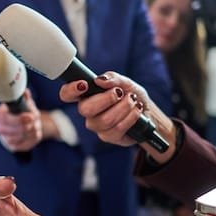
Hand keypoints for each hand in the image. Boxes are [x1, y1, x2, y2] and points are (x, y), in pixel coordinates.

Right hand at [0, 89, 41, 151]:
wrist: (21, 123)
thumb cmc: (21, 111)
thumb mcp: (23, 102)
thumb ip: (24, 97)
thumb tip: (25, 92)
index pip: (7, 119)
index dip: (19, 119)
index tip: (31, 116)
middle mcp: (0, 128)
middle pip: (14, 130)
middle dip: (28, 126)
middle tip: (35, 120)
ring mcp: (6, 138)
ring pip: (21, 138)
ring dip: (32, 131)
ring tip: (36, 125)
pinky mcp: (13, 146)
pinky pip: (25, 145)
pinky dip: (32, 138)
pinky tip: (34, 132)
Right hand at [58, 72, 174, 160]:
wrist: (148, 112)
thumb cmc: (132, 95)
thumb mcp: (125, 82)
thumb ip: (113, 78)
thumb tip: (100, 80)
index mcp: (87, 95)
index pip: (67, 94)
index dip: (70, 90)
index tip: (84, 85)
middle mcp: (88, 112)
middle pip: (85, 109)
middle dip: (106, 99)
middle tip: (119, 93)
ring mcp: (97, 126)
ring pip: (104, 120)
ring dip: (123, 108)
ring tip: (133, 101)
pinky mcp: (109, 137)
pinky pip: (116, 129)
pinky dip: (130, 117)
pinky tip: (136, 111)